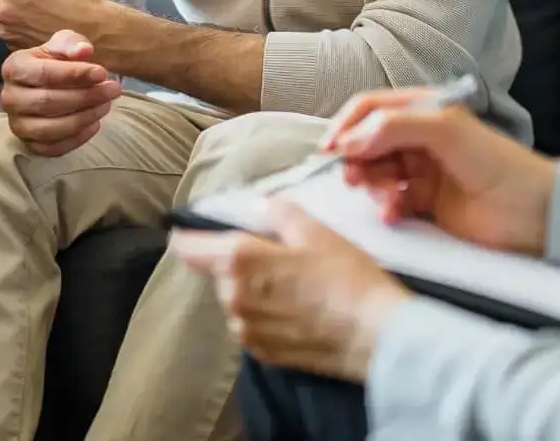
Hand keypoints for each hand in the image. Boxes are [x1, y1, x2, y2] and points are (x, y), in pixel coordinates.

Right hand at [0, 30, 122, 156]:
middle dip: (85, 96)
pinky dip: (78, 138)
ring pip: (51, 128)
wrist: (47, 84)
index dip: (75, 74)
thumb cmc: (56, 61)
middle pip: (47, 101)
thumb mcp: (63, 44)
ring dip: (84, 117)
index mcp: (13, 68)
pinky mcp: (29, 144)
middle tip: (113, 89)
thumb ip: (71, 43)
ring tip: (106, 105)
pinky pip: (54, 148)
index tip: (102, 72)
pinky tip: (95, 123)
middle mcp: (9, 98)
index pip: (43, 73)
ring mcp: (18, 124)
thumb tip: (83, 50)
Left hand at [171, 200, 410, 382]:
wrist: (375, 336)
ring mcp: (246, 331)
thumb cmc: (346, 277)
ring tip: (291, 286)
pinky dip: (265, 315)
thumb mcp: (315, 231)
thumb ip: (279, 212)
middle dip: (238, 263)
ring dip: (252, 291)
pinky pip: (252, 325)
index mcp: (239, 261)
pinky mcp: (263, 354)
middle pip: (219, 273)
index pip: (190, 248)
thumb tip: (261, 204)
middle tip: (275, 256)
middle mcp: (233, 298)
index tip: (183, 231)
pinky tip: (295, 310)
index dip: (185, 237)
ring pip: (236, 301)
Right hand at [325, 88, 556, 256]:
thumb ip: (392, 128)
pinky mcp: (426, 203)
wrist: (535, 213)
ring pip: (374, 173)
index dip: (345, 125)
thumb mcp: (444, 131)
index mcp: (422, 110)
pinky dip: (386, 208)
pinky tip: (394, 214)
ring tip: (385, 197)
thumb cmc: (497, 163)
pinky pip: (390, 202)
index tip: (329, 149)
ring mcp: (421, 171)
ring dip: (371, 184)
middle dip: (354, 158)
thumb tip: (346, 142)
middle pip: (366, 142)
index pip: (369, 109)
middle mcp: (418, 138)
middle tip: (352, 177)